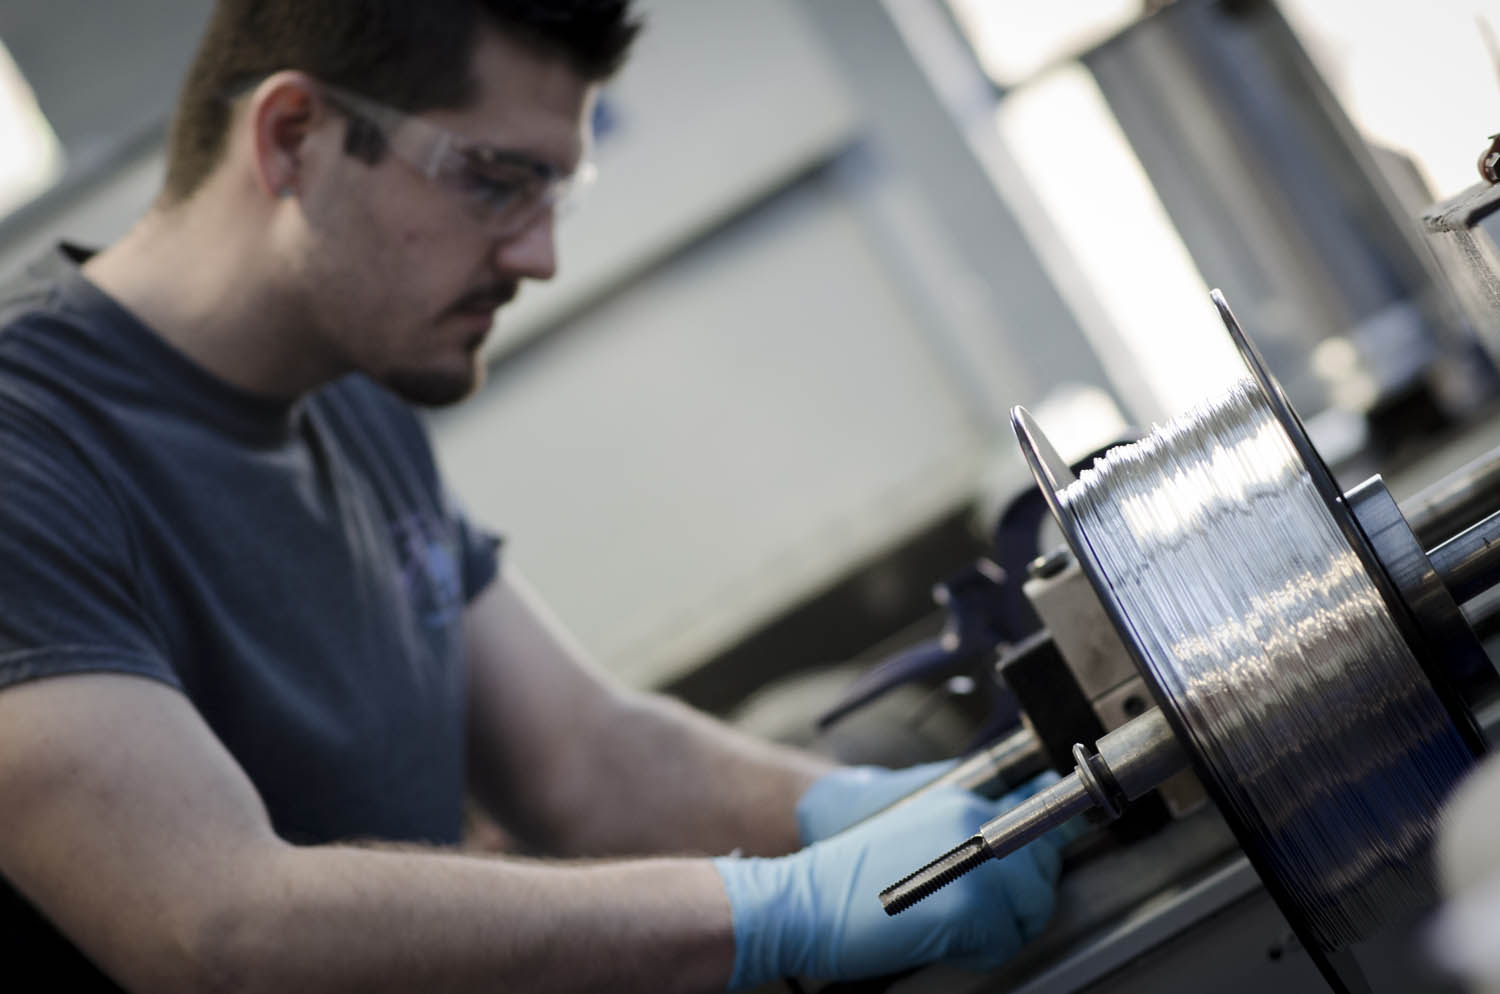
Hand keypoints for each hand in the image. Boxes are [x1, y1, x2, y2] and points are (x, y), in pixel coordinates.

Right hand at [714, 776, 1061, 989]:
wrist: (803, 902)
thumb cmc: (851, 879)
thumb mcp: (916, 833)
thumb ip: (969, 833)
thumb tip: (1024, 851)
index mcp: (965, 801)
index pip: (1041, 821)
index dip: (1036, 857)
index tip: (1030, 874)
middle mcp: (978, 822)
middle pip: (1043, 871)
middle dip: (1020, 901)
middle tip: (974, 913)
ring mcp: (979, 864)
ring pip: (1032, 909)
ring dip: (1003, 928)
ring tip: (953, 926)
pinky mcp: (971, 908)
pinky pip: (1005, 943)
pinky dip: (979, 953)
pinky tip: (937, 939)